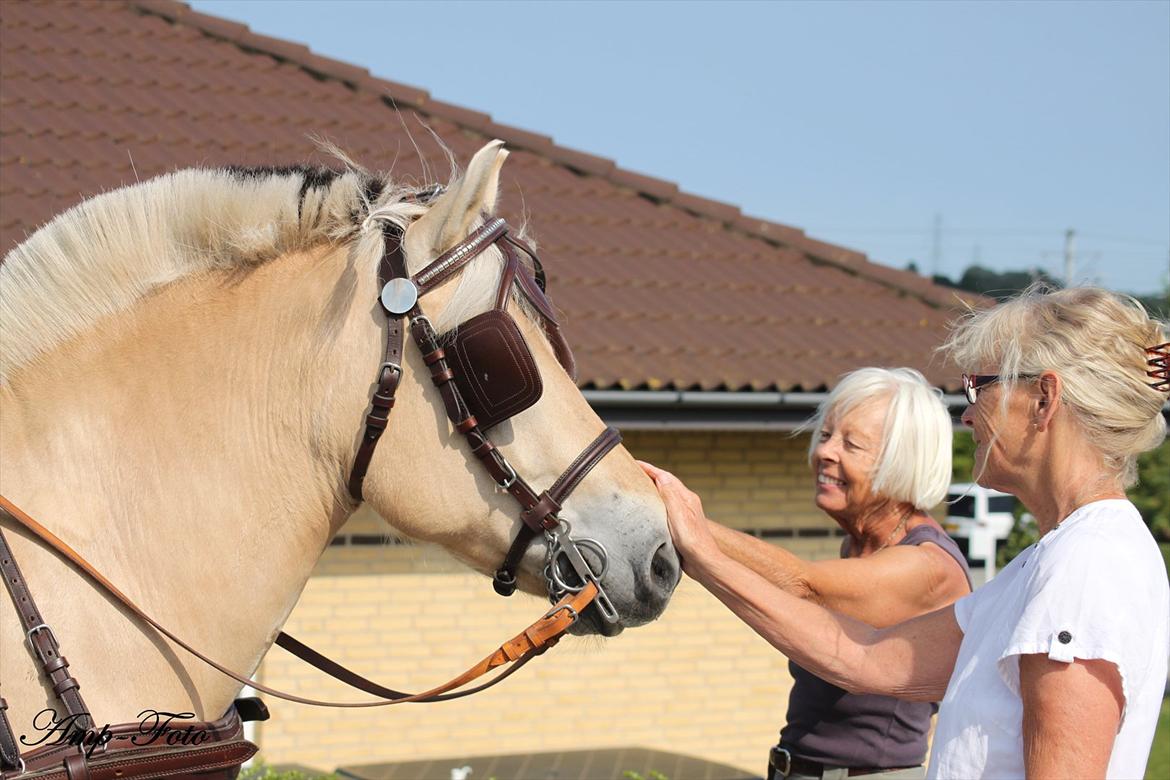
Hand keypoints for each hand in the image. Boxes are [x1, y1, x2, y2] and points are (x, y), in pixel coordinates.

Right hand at [638, 460, 720, 574]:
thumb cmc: (692, 540)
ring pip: (666, 495)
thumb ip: (670, 495)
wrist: (703, 561)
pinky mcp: (680, 525)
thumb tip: (661, 476)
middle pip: (666, 484)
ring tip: (638, 487)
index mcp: (686, 497)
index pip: (666, 477)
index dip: (650, 469)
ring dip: (653, 489)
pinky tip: (648, 509)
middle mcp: (686, 503)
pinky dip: (655, 503)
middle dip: (651, 476)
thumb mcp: (678, 514)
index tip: (636, 463)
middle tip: (634, 472)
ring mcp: (684, 514)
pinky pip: (665, 508)